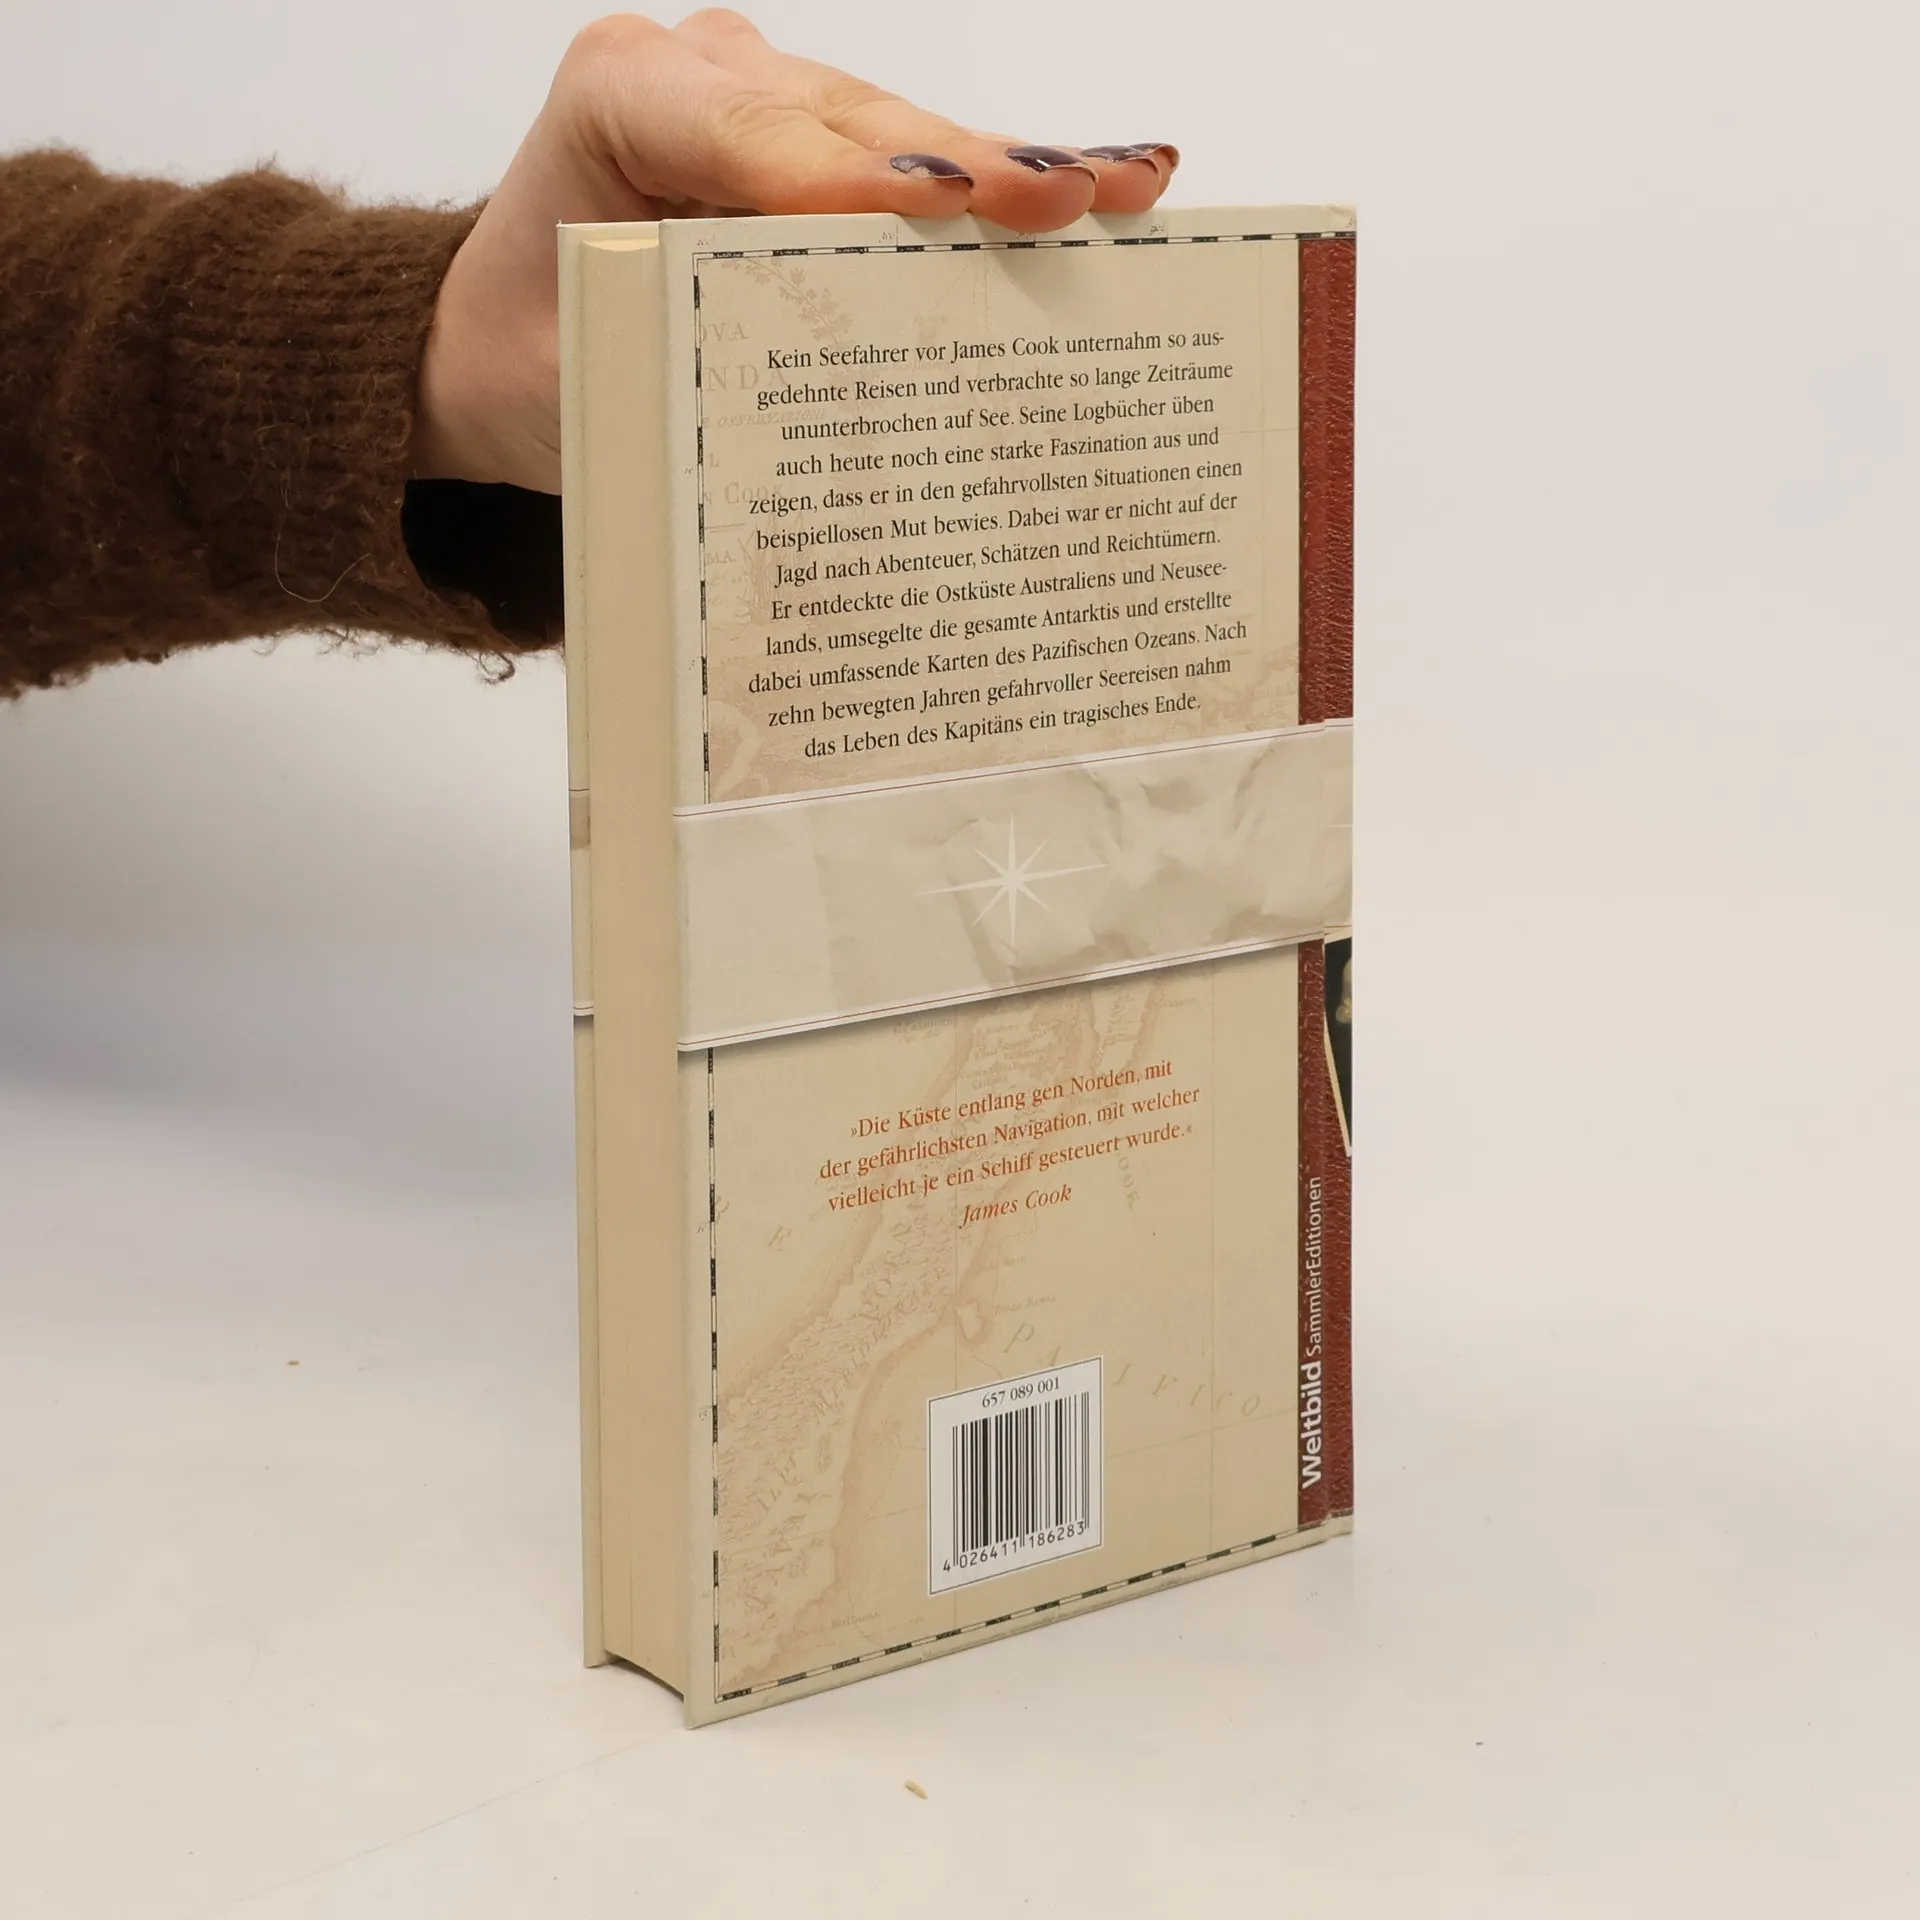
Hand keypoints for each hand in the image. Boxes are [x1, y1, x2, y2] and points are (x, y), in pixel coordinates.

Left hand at [412, 10, 1178, 492]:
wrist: (506, 345)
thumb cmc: (541, 363)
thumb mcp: (590, 384)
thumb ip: (690, 370)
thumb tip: (820, 417)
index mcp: (619, 101)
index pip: (744, 133)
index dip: (844, 172)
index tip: (935, 204)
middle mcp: (698, 75)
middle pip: (849, 120)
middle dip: (961, 166)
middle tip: (1067, 200)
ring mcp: (767, 95)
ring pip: (901, 132)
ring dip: (1010, 170)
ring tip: (1122, 187)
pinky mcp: (819, 139)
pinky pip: (914, 159)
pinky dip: (998, 186)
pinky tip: (1102, 180)